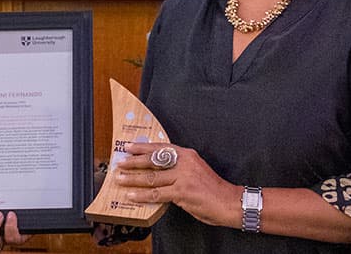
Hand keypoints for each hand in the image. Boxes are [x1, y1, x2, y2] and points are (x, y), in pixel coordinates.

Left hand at [115, 142, 240, 227]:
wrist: (230, 202)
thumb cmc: (212, 188)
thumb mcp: (196, 169)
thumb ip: (179, 167)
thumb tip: (159, 171)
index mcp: (187, 155)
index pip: (160, 148)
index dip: (143, 148)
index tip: (129, 147)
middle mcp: (184, 162)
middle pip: (152, 160)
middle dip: (134, 161)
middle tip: (120, 163)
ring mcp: (182, 177)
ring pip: (151, 177)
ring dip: (133, 179)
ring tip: (121, 179)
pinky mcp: (182, 192)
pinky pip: (157, 193)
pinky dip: (142, 195)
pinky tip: (132, 195)